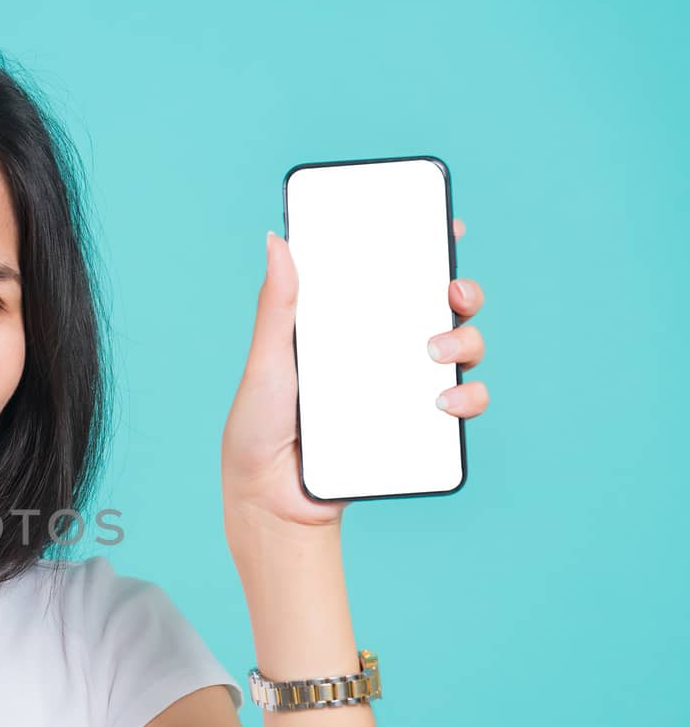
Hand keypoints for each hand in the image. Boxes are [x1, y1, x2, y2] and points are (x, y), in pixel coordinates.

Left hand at [221, 219, 489, 533]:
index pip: (390, 280)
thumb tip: (276, 240)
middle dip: (460, 292)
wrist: (270, 500)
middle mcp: (378, 354)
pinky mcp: (413, 429)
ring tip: (437, 353)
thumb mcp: (267, 361)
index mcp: (345, 328)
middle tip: (452, 295)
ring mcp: (399, 390)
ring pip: (458, 352)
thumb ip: (277, 305)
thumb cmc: (258, 427)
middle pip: (436, 310)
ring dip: (467, 342)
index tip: (443, 225)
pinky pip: (460, 407)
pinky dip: (468, 398)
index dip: (423, 249)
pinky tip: (446, 401)